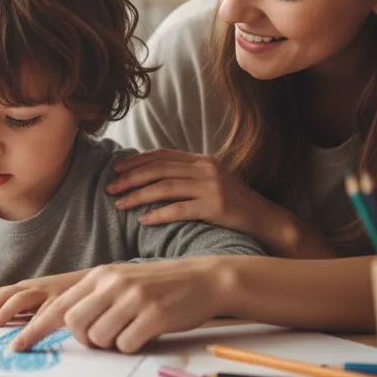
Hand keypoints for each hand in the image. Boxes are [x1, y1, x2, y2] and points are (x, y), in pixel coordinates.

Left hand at [0, 269, 93, 326]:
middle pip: (6, 294)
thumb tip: (8, 326)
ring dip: (5, 310)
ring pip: (22, 298)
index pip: (1, 294)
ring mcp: (50, 293)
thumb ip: (31, 311)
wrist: (103, 283)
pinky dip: (33, 324)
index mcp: (31, 288)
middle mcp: (37, 287)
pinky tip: (25, 335)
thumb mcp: (48, 301)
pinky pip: (46, 312)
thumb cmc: (74, 296)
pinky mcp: (65, 301)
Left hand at [11, 258, 234, 353]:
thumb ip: (94, 298)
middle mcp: (112, 284)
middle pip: (73, 325)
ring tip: (130, 331)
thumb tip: (67, 326)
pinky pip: (126, 345)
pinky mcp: (153, 315)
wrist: (202, 279)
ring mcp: (133, 298)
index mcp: (100, 276)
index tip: (16, 347)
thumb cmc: (159, 286)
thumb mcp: (121, 282)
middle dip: (84, 341)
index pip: (57, 306)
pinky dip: (132, 347)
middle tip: (103, 339)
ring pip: (99, 338)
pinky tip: (146, 334)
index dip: (34, 329)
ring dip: (111, 345)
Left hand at [107, 149, 269, 236]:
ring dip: (138, 196)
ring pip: (165, 187)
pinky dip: (159, 214)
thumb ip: (186, 175)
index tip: (115, 168)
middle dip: (131, 178)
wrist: (266, 220)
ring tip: (120, 204)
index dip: (136, 160)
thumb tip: (149, 176)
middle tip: (110, 188)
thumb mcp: (210, 181)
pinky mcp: (216, 207)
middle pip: (159, 169)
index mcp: (202, 160)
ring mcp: (212, 187)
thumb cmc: (233, 204)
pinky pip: (180, 209)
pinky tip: (144, 221)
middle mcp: (207, 169)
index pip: (162, 155)